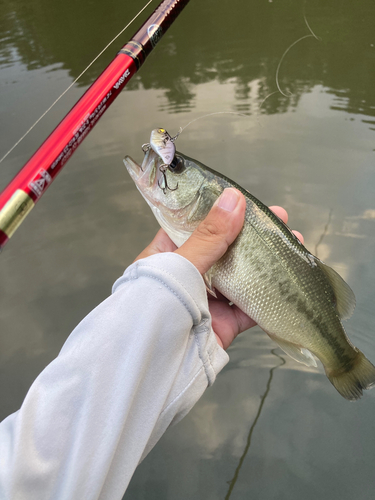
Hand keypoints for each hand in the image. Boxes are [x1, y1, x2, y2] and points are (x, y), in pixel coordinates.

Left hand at [134, 189, 303, 349]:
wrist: (156, 363)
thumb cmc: (157, 303)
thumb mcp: (181, 263)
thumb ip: (209, 236)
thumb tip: (234, 199)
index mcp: (168, 255)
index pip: (197, 227)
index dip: (223, 212)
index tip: (248, 200)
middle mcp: (189, 276)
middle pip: (226, 250)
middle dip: (253, 235)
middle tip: (281, 219)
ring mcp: (208, 301)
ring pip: (242, 276)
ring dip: (267, 261)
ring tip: (294, 242)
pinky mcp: (225, 324)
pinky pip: (250, 307)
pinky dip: (270, 294)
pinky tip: (291, 276)